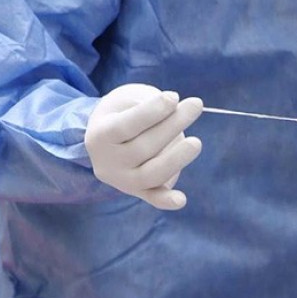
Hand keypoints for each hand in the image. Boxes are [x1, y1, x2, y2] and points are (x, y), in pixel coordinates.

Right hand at [85, 84, 202, 209]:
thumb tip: (174, 111)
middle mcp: (108, 162)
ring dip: (175, 159)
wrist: (109, 142)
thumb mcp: (126, 100)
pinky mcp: (139, 192)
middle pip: (142, 148)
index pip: (126, 125)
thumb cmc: (123, 113)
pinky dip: (166, 200)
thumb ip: (146, 104)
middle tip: (196, 105)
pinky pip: (153, 198)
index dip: (151, 112)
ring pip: (150, 174)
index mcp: (100, 135)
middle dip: (172, 126)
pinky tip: (181, 200)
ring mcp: (123, 181)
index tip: (174, 97)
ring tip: (196, 142)